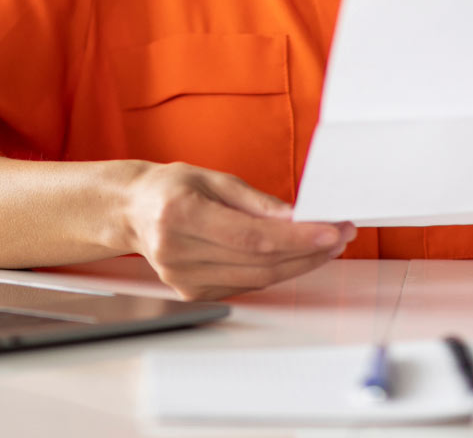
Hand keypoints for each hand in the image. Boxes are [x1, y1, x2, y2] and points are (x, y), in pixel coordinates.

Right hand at [121, 162, 355, 300]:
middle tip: (341, 234)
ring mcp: (183, 278)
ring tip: (327, 244)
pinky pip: (246, 284)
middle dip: (308, 250)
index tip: (332, 231)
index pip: (251, 236)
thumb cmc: (171, 188)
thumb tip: (296, 217)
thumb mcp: (213, 179)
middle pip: (259, 262)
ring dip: (299, 263)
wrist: (132, 212)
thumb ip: (255, 201)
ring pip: (258, 278)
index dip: (297, 239)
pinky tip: (295, 256)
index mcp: (181, 214)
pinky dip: (275, 271)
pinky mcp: (191, 292)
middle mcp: (179, 251)